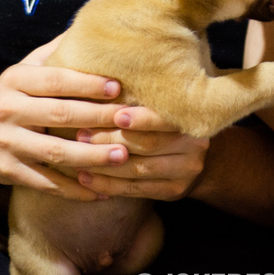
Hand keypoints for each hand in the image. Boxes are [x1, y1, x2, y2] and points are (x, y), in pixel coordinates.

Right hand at [0, 37, 128, 199]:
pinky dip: (74, 189)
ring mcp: (5, 143)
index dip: (87, 83)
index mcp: (14, 80)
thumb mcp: (27, 68)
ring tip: (122, 156)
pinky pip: (46, 182)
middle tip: (130, 121)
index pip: (55, 79)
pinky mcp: (8, 172)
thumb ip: (57, 51)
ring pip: (54, 153)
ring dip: (91, 156)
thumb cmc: (15, 96)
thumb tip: (96, 25)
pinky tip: (100, 190)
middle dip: (98, 118)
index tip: (118, 88)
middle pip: (59, 115)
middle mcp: (6, 110)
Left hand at [73, 107, 209, 200]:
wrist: (191, 154)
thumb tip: (105, 84)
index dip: (141, 118)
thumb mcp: (160, 105)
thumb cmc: (164, 121)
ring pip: (138, 169)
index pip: (164, 119)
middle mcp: (195, 146)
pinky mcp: (174, 190)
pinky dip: (109, 184)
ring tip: (78, 157)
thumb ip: (141, 99)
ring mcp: (186, 172)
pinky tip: (87, 178)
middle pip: (148, 145)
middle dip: (111, 139)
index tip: (115, 115)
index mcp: (192, 118)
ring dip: (104, 165)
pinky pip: (136, 189)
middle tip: (82, 134)